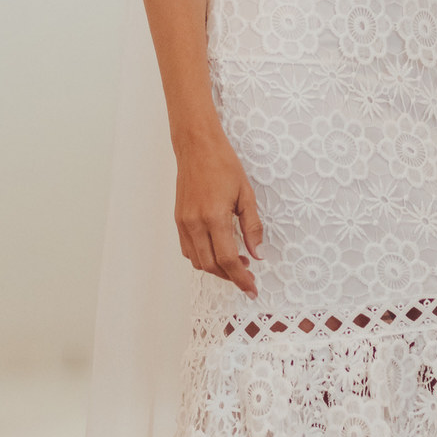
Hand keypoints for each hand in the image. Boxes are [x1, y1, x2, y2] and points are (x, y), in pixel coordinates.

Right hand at [174, 125, 263, 296]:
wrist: (197, 147)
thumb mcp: (246, 195)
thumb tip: (258, 254)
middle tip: (248, 276)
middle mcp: (195, 223)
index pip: (228, 260)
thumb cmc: (223, 165)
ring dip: (216, 268)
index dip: (241, 279)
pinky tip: (217, 250)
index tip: (252, 289)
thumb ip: (252, 227)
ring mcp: (184, 223)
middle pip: (211, 266)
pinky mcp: (178, 220)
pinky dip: (203, 257)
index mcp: (215, 217)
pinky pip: (188, 249)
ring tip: (236, 262)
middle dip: (231, 277)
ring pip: (198, 261)